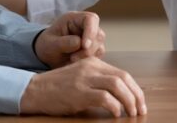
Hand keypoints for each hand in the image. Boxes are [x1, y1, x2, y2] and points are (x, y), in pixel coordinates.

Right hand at [20, 57, 146, 116]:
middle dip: (137, 95)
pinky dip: (114, 106)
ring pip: (117, 85)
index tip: (139, 102)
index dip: (135, 89)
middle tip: (141, 110)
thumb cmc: (58, 88)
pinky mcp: (78, 92)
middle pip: (123, 77)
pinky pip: (104, 97)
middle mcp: (91, 67)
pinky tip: (115, 114)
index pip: (122, 73)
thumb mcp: (80, 78)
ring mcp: (84, 78)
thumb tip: (120, 95)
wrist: (35, 90)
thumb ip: (97, 81)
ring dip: (129, 101)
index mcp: (93, 63)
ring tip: (132, 113)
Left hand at [34, 12, 105, 67]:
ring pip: (99, 46)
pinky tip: (76, 63)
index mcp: (74, 19)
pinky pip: (97, 56)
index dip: (90, 31)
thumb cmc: (47, 45)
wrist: (46, 56)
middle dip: (89, 48)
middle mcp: (85, 27)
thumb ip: (63, 42)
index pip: (90, 19)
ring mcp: (90, 38)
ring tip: (72, 60)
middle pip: (98, 34)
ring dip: (88, 56)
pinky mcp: (92, 50)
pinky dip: (89, 61)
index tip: (84, 46)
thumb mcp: (50, 43)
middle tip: (73, 58)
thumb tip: (79, 43)